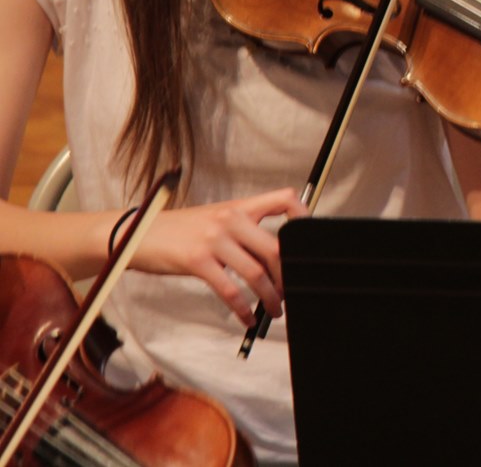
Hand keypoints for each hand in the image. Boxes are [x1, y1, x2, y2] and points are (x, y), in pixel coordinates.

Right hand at [130, 188, 307, 324]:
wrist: (134, 232)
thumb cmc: (178, 230)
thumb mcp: (213, 218)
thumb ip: (242, 229)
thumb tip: (271, 254)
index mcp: (239, 206)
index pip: (284, 198)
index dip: (303, 216)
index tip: (309, 242)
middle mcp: (230, 219)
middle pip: (275, 248)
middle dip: (287, 275)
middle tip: (290, 292)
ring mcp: (214, 239)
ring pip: (256, 272)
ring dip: (270, 297)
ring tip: (275, 310)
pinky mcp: (197, 260)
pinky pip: (229, 290)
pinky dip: (242, 309)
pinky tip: (247, 319)